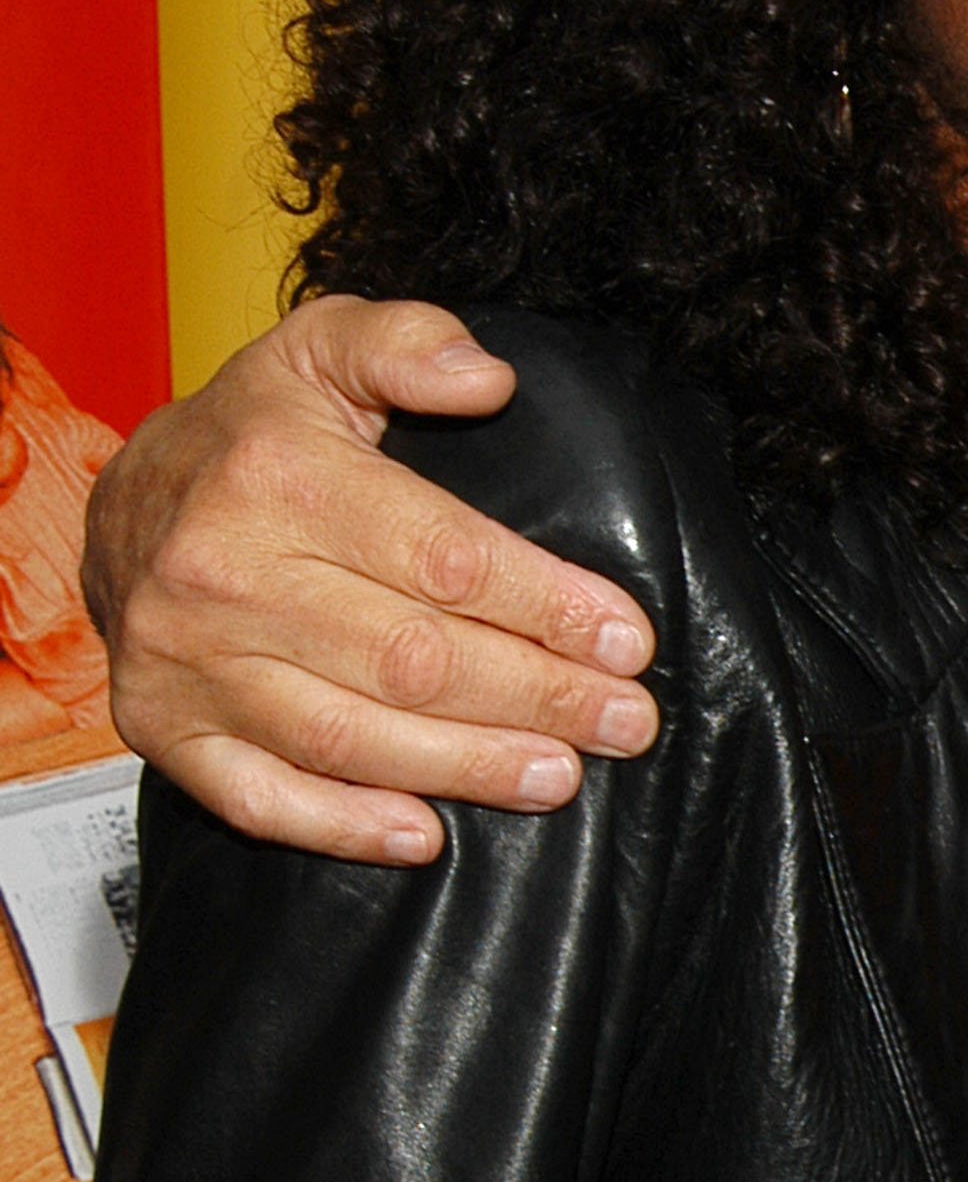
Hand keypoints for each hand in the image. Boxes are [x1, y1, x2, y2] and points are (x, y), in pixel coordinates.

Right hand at [83, 298, 658, 864]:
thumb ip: (412, 344)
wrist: (124, 500)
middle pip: (412, 660)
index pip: (446, 558)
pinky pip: (257, 797)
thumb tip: (489, 378)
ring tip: (561, 776)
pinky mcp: (161, 726)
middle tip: (625, 721)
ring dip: (467, 768)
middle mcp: (225, 575)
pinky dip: (342, 827)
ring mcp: (188, 662)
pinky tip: (426, 837)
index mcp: (281, 478)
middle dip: (538, 696)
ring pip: (349, 737)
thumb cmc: (256, 430)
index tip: (629, 640)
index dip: (548, 606)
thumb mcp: (327, 346)